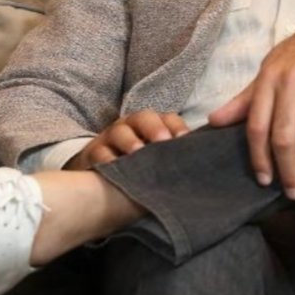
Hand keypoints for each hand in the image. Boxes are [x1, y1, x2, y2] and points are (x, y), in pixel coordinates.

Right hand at [65, 110, 189, 169]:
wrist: (102, 176)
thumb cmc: (140, 167)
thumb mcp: (159, 159)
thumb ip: (176, 159)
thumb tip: (200, 168)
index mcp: (153, 125)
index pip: (169, 119)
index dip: (177, 127)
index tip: (185, 139)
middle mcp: (132, 126)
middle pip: (144, 118)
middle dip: (154, 128)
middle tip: (163, 142)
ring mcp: (111, 138)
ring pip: (120, 132)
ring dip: (130, 141)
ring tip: (138, 153)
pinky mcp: (94, 153)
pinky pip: (99, 153)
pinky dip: (106, 160)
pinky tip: (114, 168)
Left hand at [208, 2, 294, 198]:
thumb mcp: (270, 68)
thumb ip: (246, 98)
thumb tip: (214, 121)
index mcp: (269, 78)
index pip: (257, 127)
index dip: (259, 158)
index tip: (264, 180)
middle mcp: (292, 82)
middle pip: (285, 138)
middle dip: (289, 171)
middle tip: (293, 193)